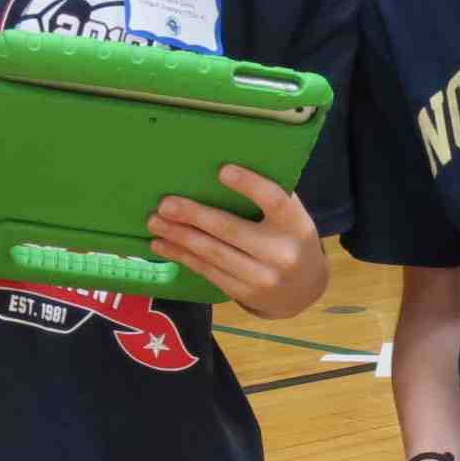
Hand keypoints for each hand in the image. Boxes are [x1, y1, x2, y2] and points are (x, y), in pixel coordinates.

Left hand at [147, 164, 327, 318]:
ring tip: (155, 222)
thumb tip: (222, 167)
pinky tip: (163, 244)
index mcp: (296, 224)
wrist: (304, 289)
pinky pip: (207, 271)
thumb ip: (269, 198)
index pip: (274, 200)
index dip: (249, 185)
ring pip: (212, 253)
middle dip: (193, 216)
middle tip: (165, 204)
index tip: (222, 171)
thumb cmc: (290, 238)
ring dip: (179, 237)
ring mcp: (262, 277)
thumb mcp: (292, 217)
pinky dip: (182, 256)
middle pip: (230, 230)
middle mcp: (280, 252)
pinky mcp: (244, 293)